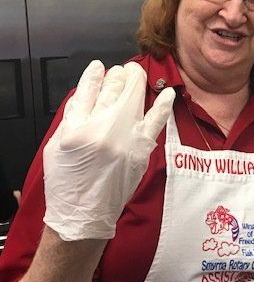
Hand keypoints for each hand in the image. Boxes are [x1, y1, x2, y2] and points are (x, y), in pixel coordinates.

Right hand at [43, 60, 174, 240]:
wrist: (85, 213)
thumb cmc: (68, 182)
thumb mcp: (57, 145)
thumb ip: (72, 117)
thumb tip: (88, 93)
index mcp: (76, 127)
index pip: (87, 90)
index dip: (95, 75)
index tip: (100, 67)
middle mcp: (101, 129)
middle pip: (113, 90)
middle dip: (118, 76)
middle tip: (121, 71)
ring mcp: (124, 138)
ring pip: (133, 99)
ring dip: (135, 82)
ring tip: (135, 73)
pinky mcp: (142, 149)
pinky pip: (156, 121)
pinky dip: (163, 105)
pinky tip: (168, 92)